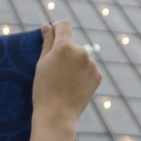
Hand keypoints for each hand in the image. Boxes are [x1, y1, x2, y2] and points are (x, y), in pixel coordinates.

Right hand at [28, 20, 101, 140]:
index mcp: (65, 46)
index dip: (57, 28)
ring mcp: (92, 64)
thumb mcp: (41, 64)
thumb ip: (47, 42)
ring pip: (81, 57)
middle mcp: (82, 52)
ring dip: (74, 63)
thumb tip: (47, 26)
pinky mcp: (98, 76)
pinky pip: (89, 69)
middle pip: (72, 44)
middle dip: (65, 52)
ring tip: (64, 81)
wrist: (57, 115)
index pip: (64, 25)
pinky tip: (73, 86)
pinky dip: (82, 74)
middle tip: (55, 70)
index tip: (52, 36)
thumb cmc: (44, 89)